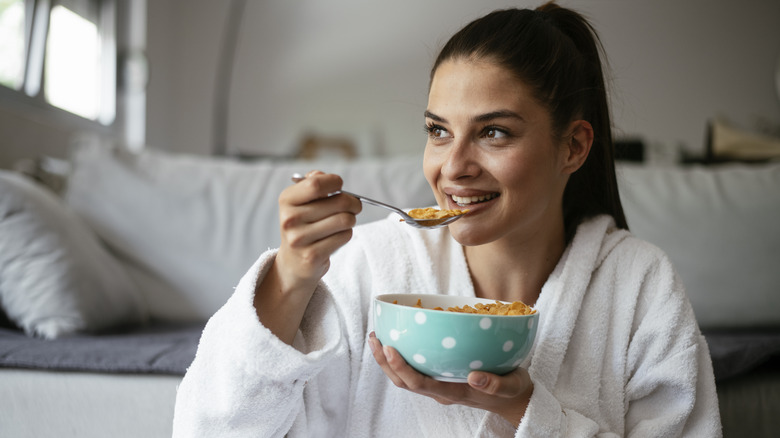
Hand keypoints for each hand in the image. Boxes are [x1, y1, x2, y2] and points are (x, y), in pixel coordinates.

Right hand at [254, 171, 360, 343]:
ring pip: (345, 220)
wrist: (293, 262)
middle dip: (353, 203)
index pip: (317, 184)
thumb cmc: (303, 225)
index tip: (339, 186)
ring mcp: (299, 239)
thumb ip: (313, 183)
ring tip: (344, 221)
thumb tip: (324, 176)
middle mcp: (290, 219)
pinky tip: (336, 236)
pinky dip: (346, 234)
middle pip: (339, 202)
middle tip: (354, 205)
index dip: (335, 182)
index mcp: (286, 200)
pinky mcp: (312, 256)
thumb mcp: (301, 202)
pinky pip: (344, 236)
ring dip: (351, 219)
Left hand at [368, 332, 532, 427]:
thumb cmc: (512, 389)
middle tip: (375, 337)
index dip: (401, 367)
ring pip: (405, 378)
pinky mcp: (441, 378)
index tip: (389, 348)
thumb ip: (495, 383)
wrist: (514, 399)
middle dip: (385, 362)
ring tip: (377, 337)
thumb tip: (475, 376)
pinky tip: (399, 339)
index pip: (420, 384)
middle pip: (405, 382)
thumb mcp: (510, 386)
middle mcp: (441, 391)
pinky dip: (402, 357)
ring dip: (388, 360)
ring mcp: (439, 386)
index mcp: (455, 392)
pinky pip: (415, 370)